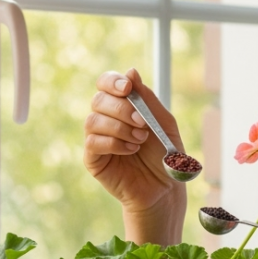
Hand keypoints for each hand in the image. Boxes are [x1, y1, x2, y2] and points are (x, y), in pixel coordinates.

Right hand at [84, 69, 186, 226]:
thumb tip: (131, 71)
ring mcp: (97, 138)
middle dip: (122, 109)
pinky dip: (113, 143)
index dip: (112, 81)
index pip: (105, 84)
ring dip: (119, 128)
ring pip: (93, 120)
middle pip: (98, 100)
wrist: (164, 187)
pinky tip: (130, 151)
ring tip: (139, 140)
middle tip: (142, 123)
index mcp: (121, 106)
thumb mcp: (163, 122)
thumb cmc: (164, 154)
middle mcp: (106, 119)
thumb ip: (148, 98)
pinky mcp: (93, 159)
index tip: (127, 88)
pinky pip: (93, 142)